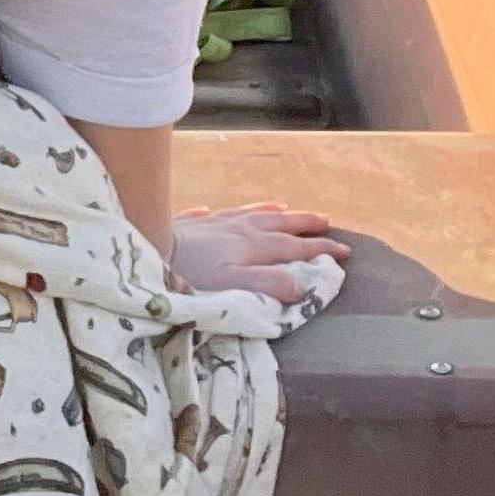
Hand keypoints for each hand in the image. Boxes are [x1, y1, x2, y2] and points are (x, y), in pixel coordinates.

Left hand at [170, 202, 348, 304]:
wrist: (149, 248)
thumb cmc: (190, 274)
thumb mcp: (234, 285)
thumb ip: (269, 283)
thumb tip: (302, 285)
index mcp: (254, 245)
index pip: (296, 247)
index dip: (322, 250)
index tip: (345, 251)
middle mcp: (239, 228)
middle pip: (279, 223)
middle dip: (305, 223)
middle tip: (326, 222)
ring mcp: (215, 222)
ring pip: (252, 213)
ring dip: (273, 213)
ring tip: (286, 209)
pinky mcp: (192, 223)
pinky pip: (217, 213)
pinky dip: (229, 212)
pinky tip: (221, 211)